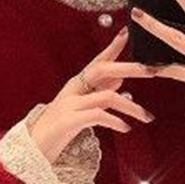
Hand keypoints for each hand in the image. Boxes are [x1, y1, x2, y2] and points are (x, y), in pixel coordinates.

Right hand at [29, 29, 155, 163]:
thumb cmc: (59, 130)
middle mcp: (72, 90)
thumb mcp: (80, 108)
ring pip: (107, 96)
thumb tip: (120, 79)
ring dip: (131, 106)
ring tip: (146, 117)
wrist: (32, 151)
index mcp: (76, 85)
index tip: (127, 33)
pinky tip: (125, 128)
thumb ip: (99, 93)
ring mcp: (69, 104)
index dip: (112, 47)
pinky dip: (115, 121)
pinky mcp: (68, 121)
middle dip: (129, 68)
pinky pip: (98, 116)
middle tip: (152, 71)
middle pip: (103, 70)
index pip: (97, 61)